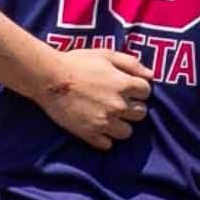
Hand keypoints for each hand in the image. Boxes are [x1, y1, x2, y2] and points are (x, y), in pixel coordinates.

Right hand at [30, 44, 153, 147]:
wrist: (48, 78)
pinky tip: (97, 127)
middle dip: (133, 107)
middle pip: (141, 114)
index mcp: (123, 85)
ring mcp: (104, 122)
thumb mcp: (106, 54)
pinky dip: (104, 138)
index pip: (146, 92)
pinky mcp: (89, 134)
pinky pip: (107, 145)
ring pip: (126, 132)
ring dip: (121, 125)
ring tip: (109, 116)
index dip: (138, 88)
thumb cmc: (77, 62)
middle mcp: (118, 106)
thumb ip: (131, 63)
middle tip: (119, 102)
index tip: (127, 87)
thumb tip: (151, 75)